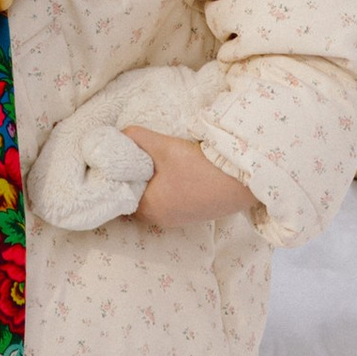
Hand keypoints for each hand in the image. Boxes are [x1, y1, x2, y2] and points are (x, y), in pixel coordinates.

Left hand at [121, 127, 258, 231]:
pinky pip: (168, 202)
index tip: (116, 159)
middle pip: (136, 198)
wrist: (240, 182)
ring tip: (152, 161)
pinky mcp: (191, 215)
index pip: (120, 194)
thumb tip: (118, 135)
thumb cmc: (198, 167)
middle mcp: (160, 219)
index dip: (117, 176)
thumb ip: (137, 139)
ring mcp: (177, 219)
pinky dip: (164, 189)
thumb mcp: (163, 147)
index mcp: (148, 208)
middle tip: (133, 156)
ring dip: (151, 183)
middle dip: (134, 179)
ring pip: (152, 200)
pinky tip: (172, 172)